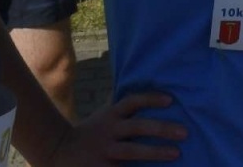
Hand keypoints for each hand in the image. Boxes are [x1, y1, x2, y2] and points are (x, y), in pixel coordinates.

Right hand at [35, 92, 185, 163]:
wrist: (57, 150)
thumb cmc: (89, 132)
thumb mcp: (103, 116)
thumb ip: (121, 108)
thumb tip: (143, 89)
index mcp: (111, 115)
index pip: (132, 102)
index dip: (151, 99)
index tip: (170, 100)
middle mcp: (109, 131)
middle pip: (137, 127)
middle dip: (162, 129)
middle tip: (184, 132)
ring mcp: (105, 151)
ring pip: (132, 152)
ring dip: (155, 152)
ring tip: (176, 153)